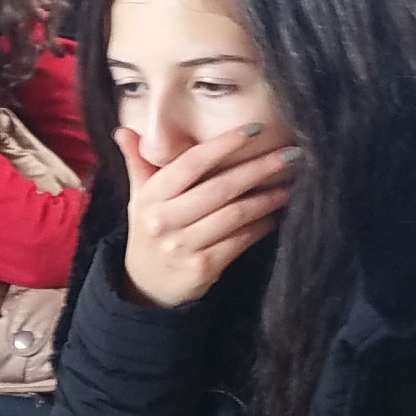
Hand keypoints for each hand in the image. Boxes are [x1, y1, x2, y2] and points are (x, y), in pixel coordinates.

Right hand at [115, 120, 293, 307]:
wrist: (145, 286)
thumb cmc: (150, 230)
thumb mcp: (140, 197)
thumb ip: (138, 162)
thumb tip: (125, 131)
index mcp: (151, 197)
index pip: (191, 163)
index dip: (224, 145)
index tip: (255, 129)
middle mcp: (165, 220)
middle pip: (220, 187)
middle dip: (258, 169)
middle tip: (290, 155)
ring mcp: (183, 246)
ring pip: (235, 215)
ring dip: (267, 198)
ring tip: (289, 184)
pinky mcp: (202, 268)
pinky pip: (239, 241)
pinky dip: (260, 226)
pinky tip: (274, 215)